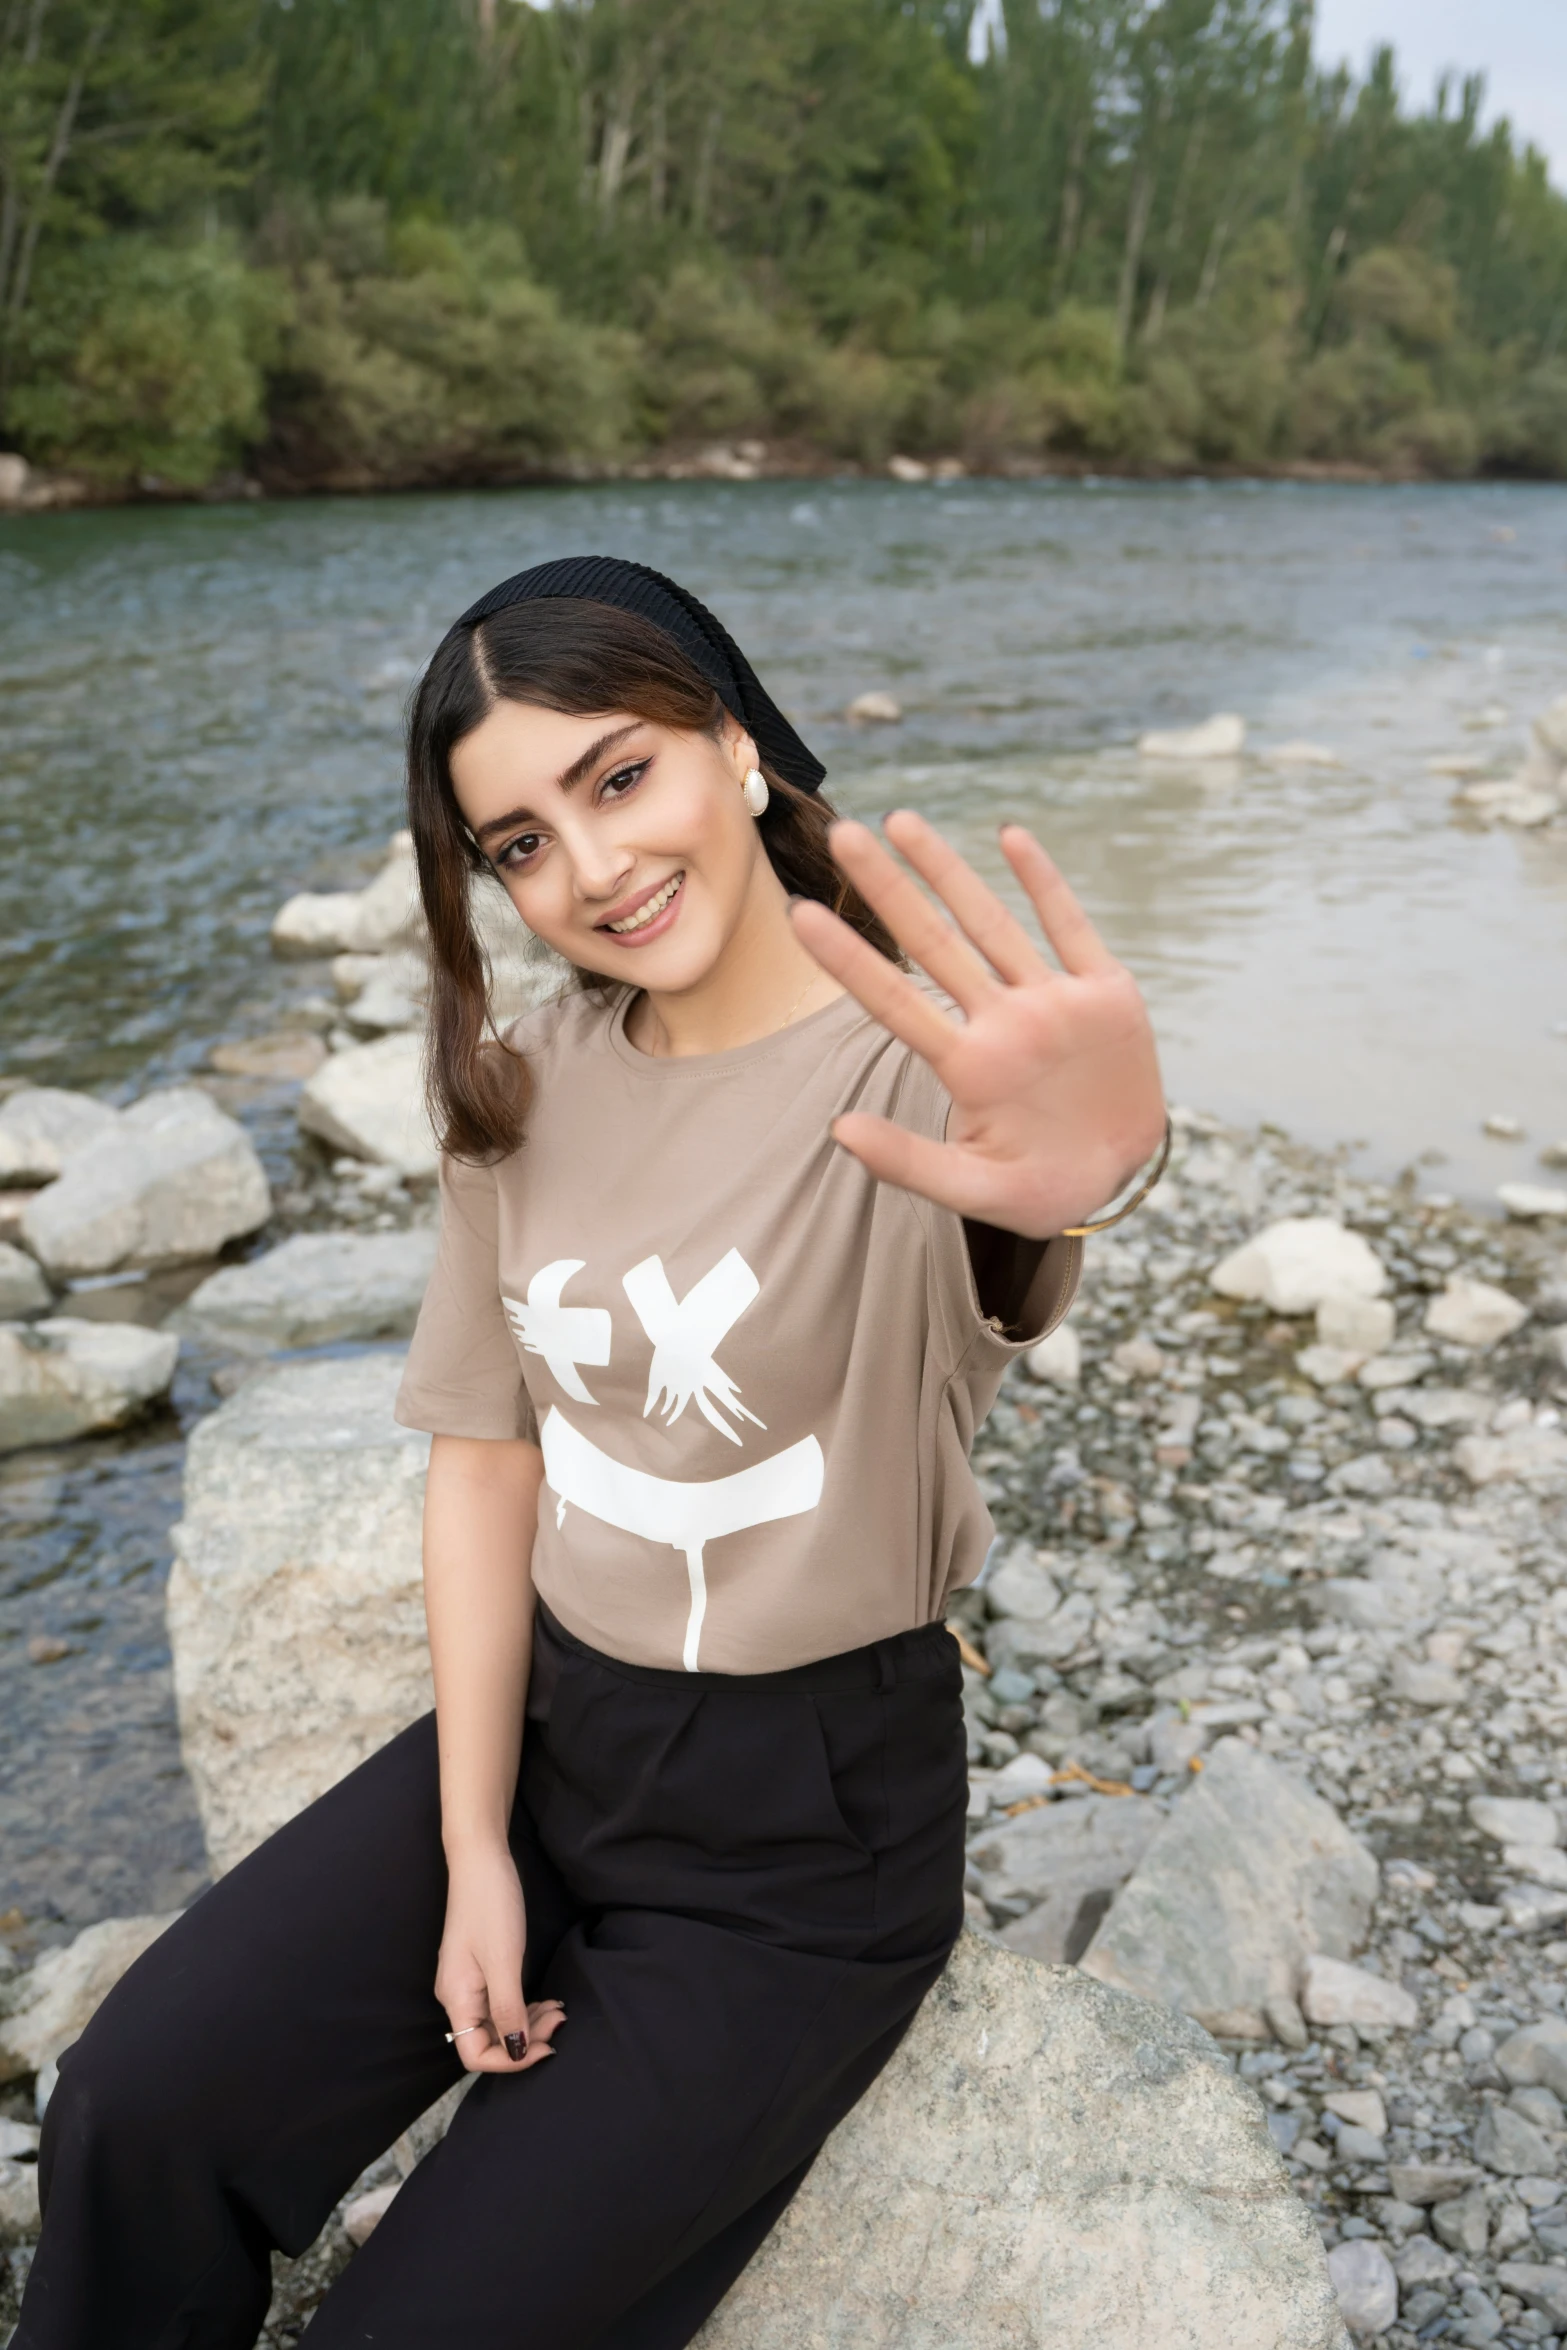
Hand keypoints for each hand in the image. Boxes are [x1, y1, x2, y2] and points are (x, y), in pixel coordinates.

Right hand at [436, 1842, 566, 2074]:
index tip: (546, 2046)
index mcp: (457, 1999)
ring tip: (558, 2009)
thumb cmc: (490, 1906)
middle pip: (489, 2040)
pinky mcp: (481, 1968)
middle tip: (560, 2020)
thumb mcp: (504, 1961)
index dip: (510, 2059)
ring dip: (529, 2022)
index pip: (475, 2054)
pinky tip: (545, 1999)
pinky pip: (502, 2001)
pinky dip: (524, 2005)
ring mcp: (469, 1981)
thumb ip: (508, 2009)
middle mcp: (458, 1996)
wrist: (482, 1861)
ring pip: (498, 2021)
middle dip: (526, 2039)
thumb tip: (514, 2051)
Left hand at [790, 812, 1164, 1240]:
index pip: (894, 1002)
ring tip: (901, 820)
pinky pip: (1071, 929)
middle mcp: (1001, 1022)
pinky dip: (1045, 883)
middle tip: (841, 834)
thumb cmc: (1040, 1189)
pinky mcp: (1105, 995)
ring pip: (992, 923)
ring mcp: (1051, 1003)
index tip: (799, 915)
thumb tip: (837, 1129)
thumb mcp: (976, 1191)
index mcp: (966, 1066)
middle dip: (889, 889)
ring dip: (949, 871)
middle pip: (934, 943)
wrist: (1118, 1178)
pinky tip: (1011, 837)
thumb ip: (910, 1164)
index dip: (850, 959)